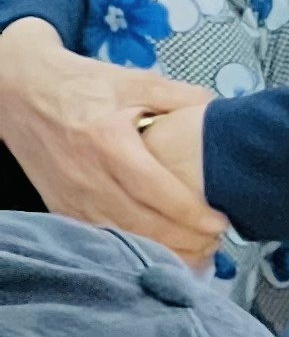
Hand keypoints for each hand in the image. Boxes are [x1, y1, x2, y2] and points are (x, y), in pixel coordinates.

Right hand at [0, 21, 222, 257]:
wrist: (18, 92)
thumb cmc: (81, 85)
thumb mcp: (133, 81)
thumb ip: (180, 96)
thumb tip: (221, 110)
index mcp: (108, 143)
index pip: (155, 190)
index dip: (189, 212)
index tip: (219, 223)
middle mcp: (87, 176)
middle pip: (141, 223)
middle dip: (184, 240)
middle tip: (216, 244)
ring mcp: (70, 196)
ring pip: (121, 236)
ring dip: (161, 251)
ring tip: (198, 254)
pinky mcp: (60, 207)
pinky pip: (101, 237)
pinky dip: (131, 250)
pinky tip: (159, 253)